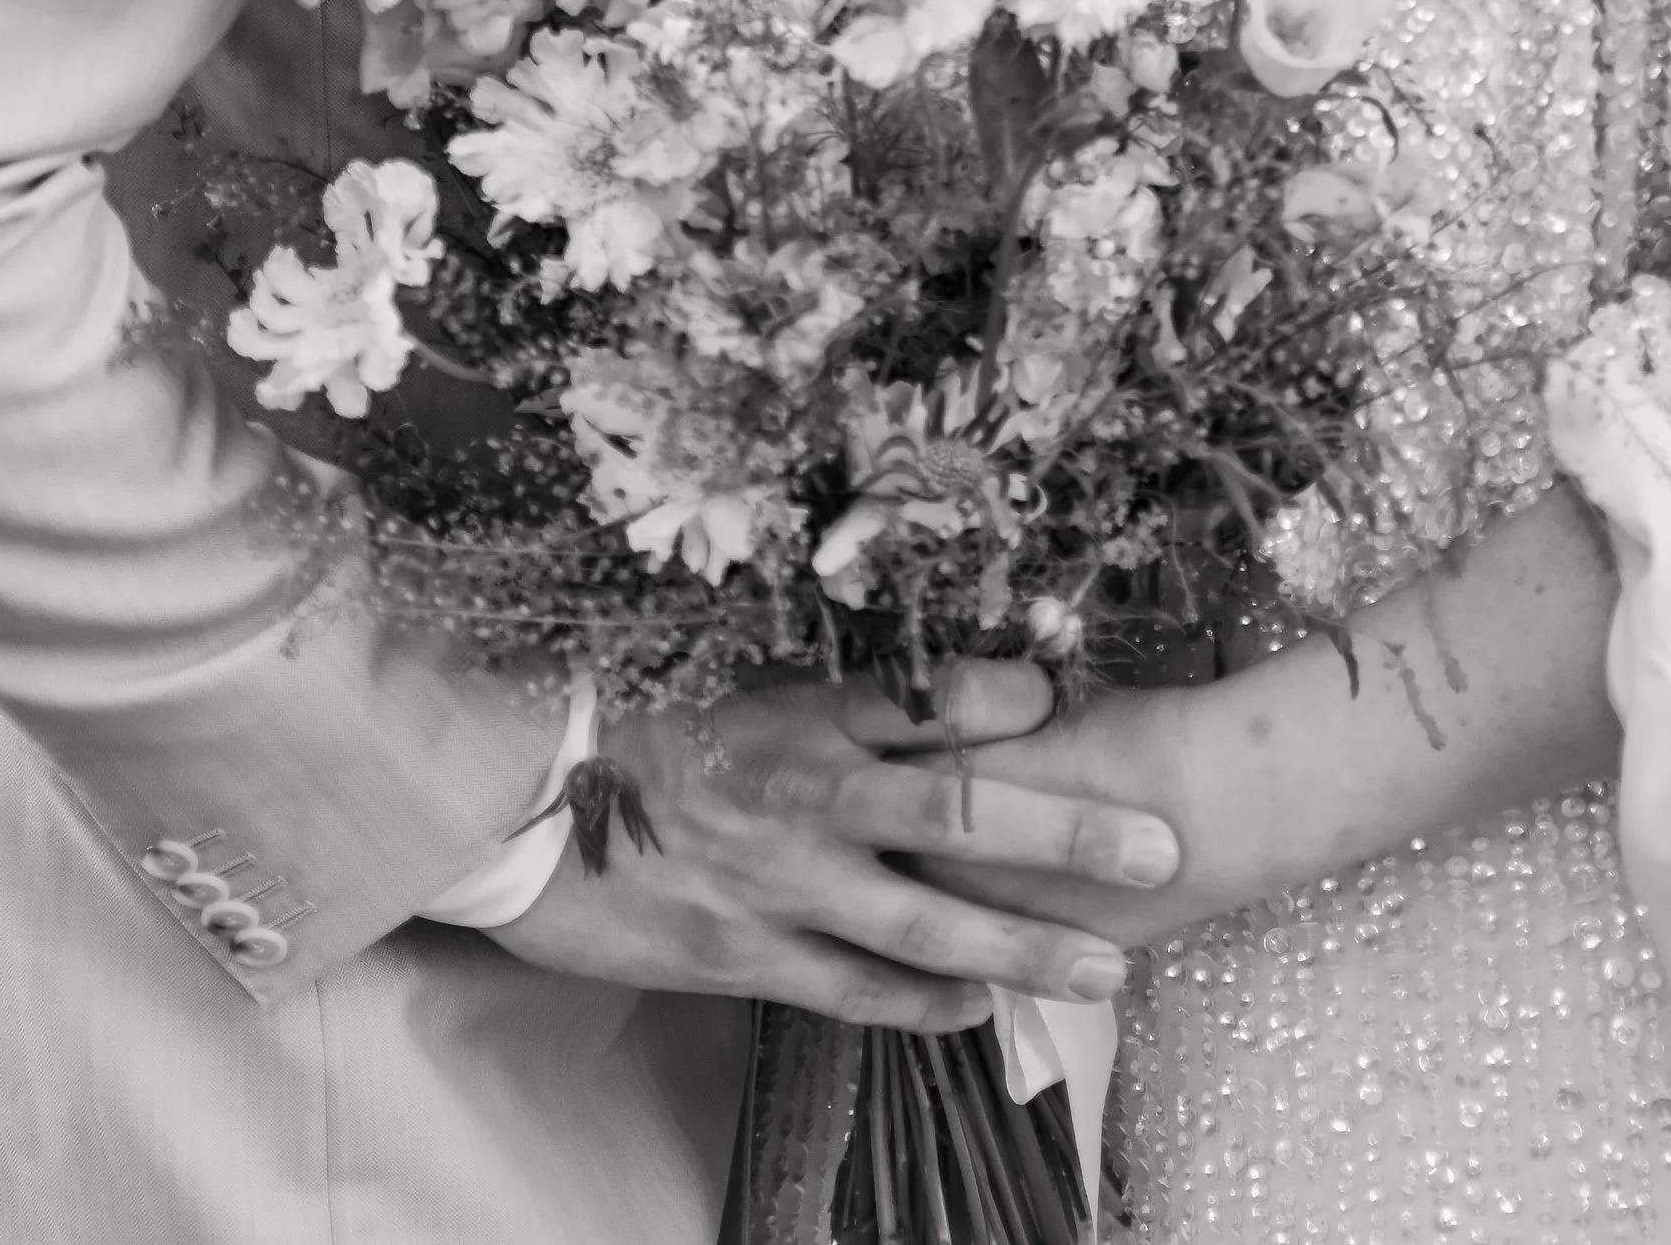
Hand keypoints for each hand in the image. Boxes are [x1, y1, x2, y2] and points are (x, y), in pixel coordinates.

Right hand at [487, 660, 1181, 1028]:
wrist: (509, 795)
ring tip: (1107, 967)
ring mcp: (779, 881)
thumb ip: (822, 668)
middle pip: (962, 809)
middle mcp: (805, 789)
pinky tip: (978, 1013)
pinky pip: (853, 989)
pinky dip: (923, 1004)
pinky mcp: (743, 953)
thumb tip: (923, 656)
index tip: (1080, 691)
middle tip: (1160, 850)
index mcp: (798, 701)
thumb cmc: (624, 710)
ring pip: (925, 921)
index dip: (1013, 691)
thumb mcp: (724, 662)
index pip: (931, 691)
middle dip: (1069, 834)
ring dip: (1023, 945)